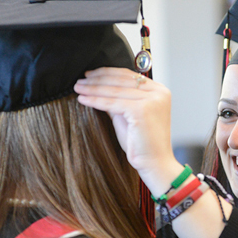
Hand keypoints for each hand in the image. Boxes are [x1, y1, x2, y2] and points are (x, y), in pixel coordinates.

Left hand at [74, 67, 181, 192]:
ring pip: (115, 90)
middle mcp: (159, 92)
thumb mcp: (128, 116)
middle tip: (80, 81)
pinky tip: (83, 99)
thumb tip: (98, 88)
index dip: (107, 73)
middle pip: (121, 80)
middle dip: (97, 79)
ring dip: (93, 88)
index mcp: (159, 91)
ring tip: (78, 89)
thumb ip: (118, 101)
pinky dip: (96, 100)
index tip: (90, 75)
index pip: (129, 75)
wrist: (154, 164)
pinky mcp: (142, 110)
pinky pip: (113, 103)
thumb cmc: (142, 144)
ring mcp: (152, 100)